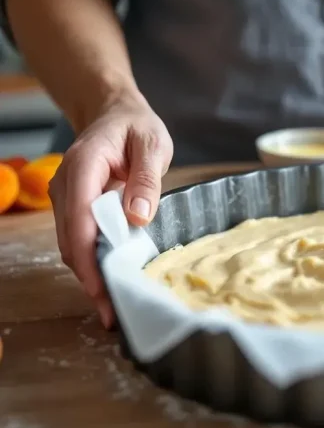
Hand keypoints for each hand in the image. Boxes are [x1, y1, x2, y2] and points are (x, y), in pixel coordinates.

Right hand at [49, 94, 172, 328]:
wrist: (115, 113)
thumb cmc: (136, 127)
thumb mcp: (152, 144)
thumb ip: (146, 179)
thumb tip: (137, 217)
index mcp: (84, 167)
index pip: (79, 219)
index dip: (87, 258)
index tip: (102, 289)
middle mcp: (67, 185)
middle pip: (70, 241)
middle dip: (88, 279)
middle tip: (112, 314)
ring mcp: (66, 198)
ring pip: (71, 245)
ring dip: (89, 276)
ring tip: (112, 308)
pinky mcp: (75, 207)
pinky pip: (80, 239)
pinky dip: (92, 262)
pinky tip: (110, 282)